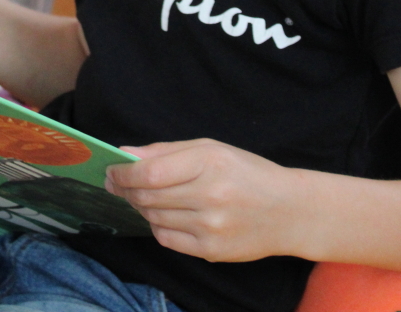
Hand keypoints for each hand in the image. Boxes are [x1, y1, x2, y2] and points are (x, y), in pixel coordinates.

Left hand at [105, 139, 297, 262]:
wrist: (288, 211)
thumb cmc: (246, 172)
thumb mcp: (210, 148)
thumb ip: (165, 151)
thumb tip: (125, 154)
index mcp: (209, 162)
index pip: (150, 172)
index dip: (123, 173)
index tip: (111, 170)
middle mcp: (210, 195)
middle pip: (148, 195)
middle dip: (125, 189)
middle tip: (116, 183)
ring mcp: (210, 227)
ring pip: (154, 217)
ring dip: (141, 206)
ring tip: (143, 196)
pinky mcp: (211, 251)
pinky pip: (166, 239)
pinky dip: (157, 225)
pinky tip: (164, 215)